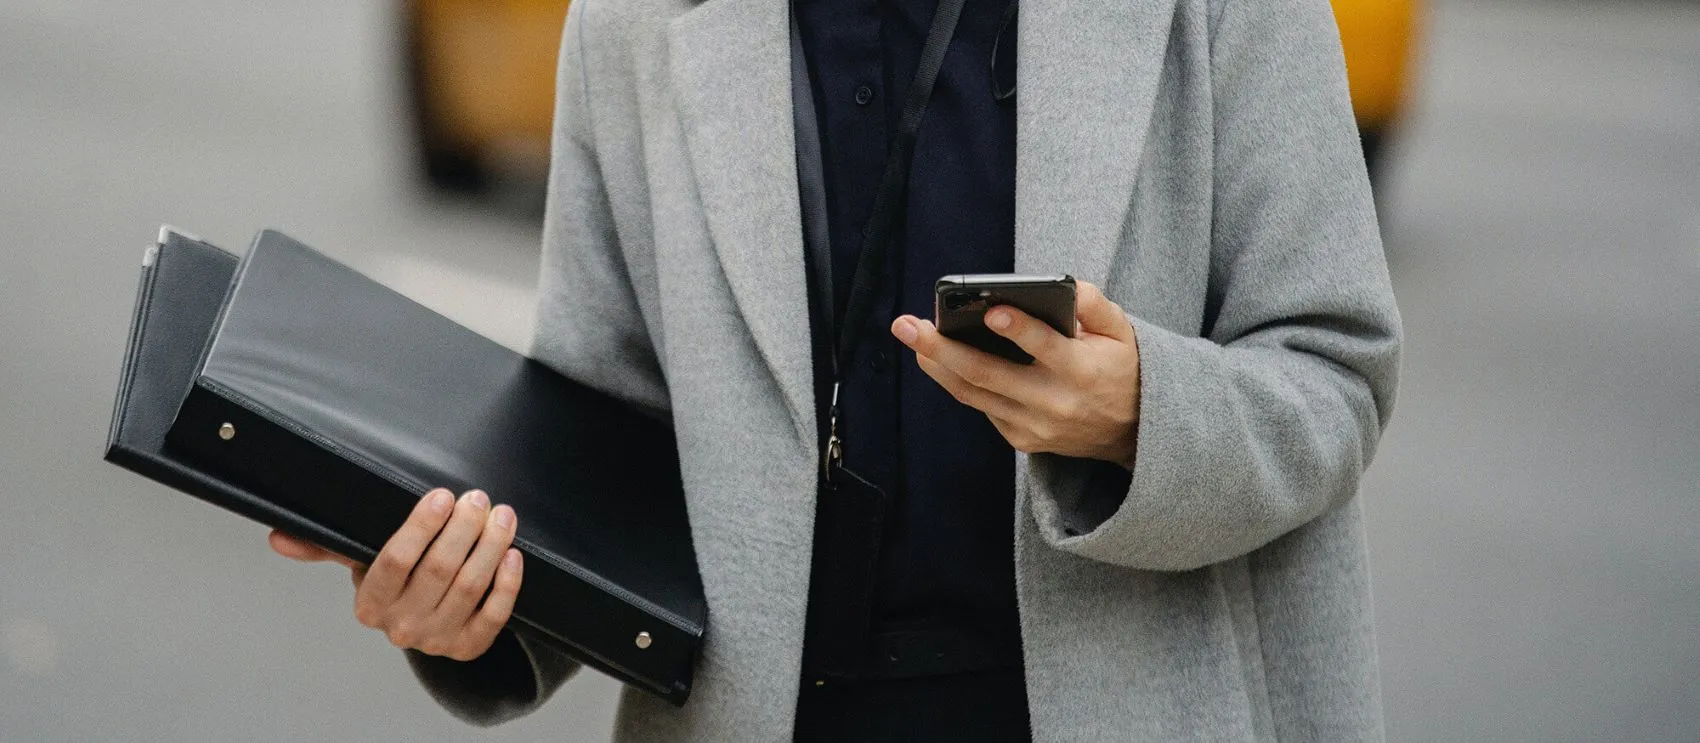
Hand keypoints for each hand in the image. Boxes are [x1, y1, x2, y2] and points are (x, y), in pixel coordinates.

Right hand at [269, 488, 522, 661]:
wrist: (427, 623)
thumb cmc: (394, 581)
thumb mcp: (361, 561)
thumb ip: (326, 546)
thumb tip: (278, 537)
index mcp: (370, 604)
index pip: (395, 562)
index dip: (421, 527)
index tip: (441, 496)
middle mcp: (401, 627)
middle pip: (438, 570)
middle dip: (463, 528)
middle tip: (477, 497)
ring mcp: (437, 640)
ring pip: (470, 587)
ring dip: (491, 546)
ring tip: (501, 515)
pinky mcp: (469, 647)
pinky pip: (495, 615)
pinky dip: (506, 584)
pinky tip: (513, 554)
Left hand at [891, 280, 1141, 467]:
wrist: (1133, 432)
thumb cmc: (1120, 367)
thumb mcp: (1122, 331)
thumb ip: (1094, 304)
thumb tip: (1062, 284)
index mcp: (1083, 371)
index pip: (1046, 349)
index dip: (1020, 330)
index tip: (993, 311)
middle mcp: (1055, 403)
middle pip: (988, 374)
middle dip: (942, 347)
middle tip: (906, 324)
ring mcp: (1035, 426)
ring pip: (974, 394)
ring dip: (937, 365)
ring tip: (911, 337)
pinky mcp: (1022, 439)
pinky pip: (983, 407)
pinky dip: (959, 381)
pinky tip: (939, 359)